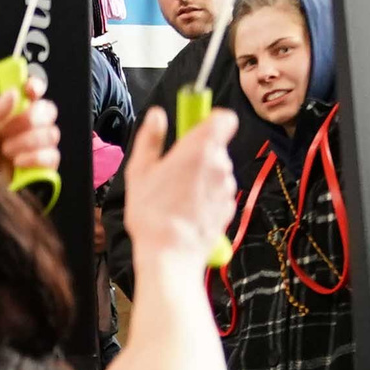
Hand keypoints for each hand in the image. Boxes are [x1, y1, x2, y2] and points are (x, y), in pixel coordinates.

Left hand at [0, 79, 58, 189]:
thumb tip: (12, 93)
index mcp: (11, 117)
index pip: (32, 94)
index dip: (35, 87)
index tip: (29, 89)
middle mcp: (27, 130)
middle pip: (48, 110)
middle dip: (29, 119)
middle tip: (8, 132)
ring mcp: (38, 148)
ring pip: (51, 133)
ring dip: (26, 142)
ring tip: (7, 152)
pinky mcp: (45, 168)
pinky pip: (52, 156)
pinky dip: (34, 158)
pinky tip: (19, 163)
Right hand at [118, 106, 239, 266]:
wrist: (171, 253)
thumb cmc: (153, 214)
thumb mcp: (140, 171)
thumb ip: (150, 138)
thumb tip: (156, 116)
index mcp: (200, 148)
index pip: (224, 118)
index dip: (211, 119)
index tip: (194, 127)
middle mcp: (220, 164)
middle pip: (216, 146)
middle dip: (199, 153)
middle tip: (174, 169)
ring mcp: (227, 187)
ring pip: (218, 171)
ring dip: (203, 176)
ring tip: (178, 194)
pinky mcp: (229, 207)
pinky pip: (219, 193)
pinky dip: (207, 196)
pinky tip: (188, 209)